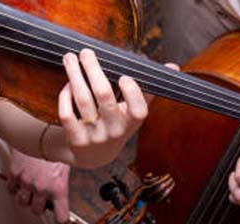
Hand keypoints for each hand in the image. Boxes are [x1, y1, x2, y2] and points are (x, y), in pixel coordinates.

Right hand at [8, 149, 70, 223]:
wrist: (38, 130)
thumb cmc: (54, 145)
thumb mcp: (66, 164)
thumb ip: (62, 180)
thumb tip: (62, 191)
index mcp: (58, 188)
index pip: (61, 217)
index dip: (62, 220)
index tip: (61, 220)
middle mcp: (42, 188)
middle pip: (36, 211)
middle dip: (39, 207)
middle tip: (42, 200)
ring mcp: (27, 182)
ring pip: (22, 202)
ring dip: (26, 198)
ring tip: (30, 190)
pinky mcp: (15, 174)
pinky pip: (11, 189)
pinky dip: (15, 187)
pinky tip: (21, 180)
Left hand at [58, 49, 149, 165]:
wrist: (92, 155)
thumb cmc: (116, 124)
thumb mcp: (132, 113)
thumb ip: (148, 90)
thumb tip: (173, 67)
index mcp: (131, 123)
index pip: (138, 111)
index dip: (133, 94)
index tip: (125, 76)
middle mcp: (114, 131)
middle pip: (105, 96)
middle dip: (94, 70)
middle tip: (86, 52)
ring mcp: (94, 137)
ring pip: (83, 100)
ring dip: (75, 75)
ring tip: (70, 58)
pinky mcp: (75, 139)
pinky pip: (67, 113)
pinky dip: (66, 95)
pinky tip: (68, 83)